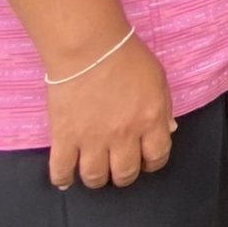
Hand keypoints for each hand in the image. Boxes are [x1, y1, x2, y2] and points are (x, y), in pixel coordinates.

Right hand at [44, 32, 173, 190]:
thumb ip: (163, 108)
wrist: (89, 47)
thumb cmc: (127, 57)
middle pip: (125, 173)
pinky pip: (61, 169)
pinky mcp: (64, 137)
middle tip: (118, 168)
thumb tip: (166, 131)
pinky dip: (62, 178)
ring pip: (95, 177)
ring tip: (95, 172)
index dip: (152, 162)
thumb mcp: (158, 79)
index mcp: (150, 120)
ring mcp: (92, 139)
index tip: (145, 160)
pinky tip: (66, 178)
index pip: (157, 157)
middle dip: (124, 175)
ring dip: (97, 179)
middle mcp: (124, 135)